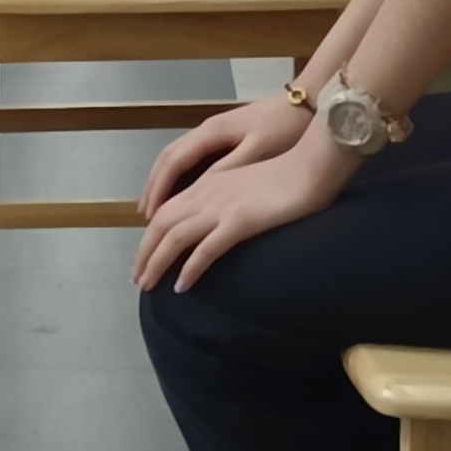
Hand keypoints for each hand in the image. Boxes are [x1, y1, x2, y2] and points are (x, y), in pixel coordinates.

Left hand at [133, 117, 357, 293]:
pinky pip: (206, 250)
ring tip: (147, 285)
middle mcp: (208, 192)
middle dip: (144, 252)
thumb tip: (218, 221)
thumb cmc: (288, 174)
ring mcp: (222, 206)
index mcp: (209, 182)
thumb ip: (229, 196)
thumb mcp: (248, 182)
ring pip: (175, 237)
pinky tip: (182, 286)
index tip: (145, 256)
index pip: (168, 209)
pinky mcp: (239, 221)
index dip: (151, 234)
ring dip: (156, 263)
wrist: (312, 164)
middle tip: (137, 278)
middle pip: (162, 224)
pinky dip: (190, 269)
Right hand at [138, 94, 310, 212]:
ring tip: (155, 208)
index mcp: (211, 132)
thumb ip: (228, 168)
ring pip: (177, 156)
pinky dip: (178, 176)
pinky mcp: (225, 136)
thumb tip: (198, 190)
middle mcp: (206, 129)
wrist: (305, 103)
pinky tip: (182, 192)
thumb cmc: (284, 128)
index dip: (159, 188)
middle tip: (144, 217)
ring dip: (163, 181)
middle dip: (154, 186)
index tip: (149, 215)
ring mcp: (214, 131)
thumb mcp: (258, 151)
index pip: (173, 161)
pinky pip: (190, 157)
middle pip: (168, 157)